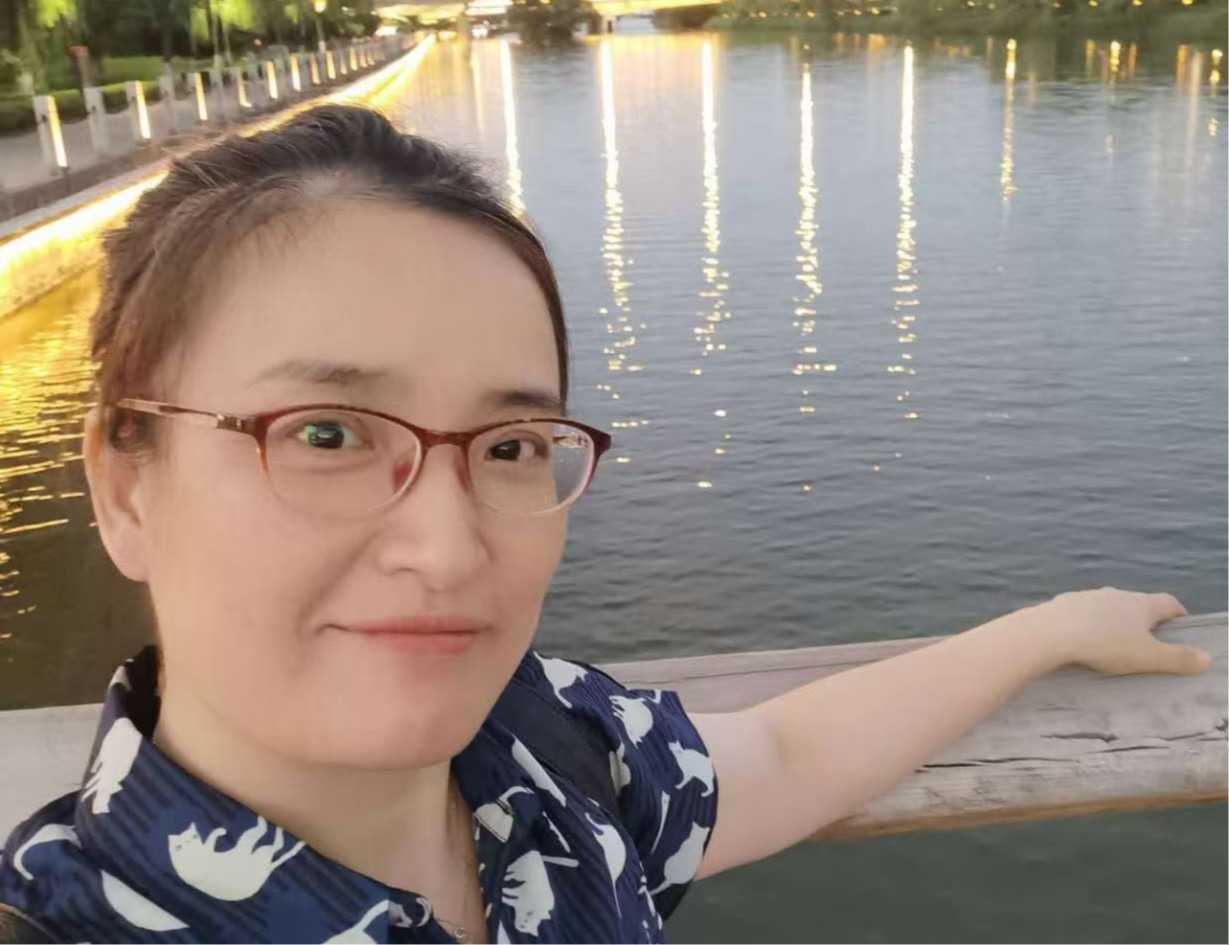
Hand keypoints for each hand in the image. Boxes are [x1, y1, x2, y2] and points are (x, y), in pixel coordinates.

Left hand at [1037, 587, 1210, 675]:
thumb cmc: (1103, 645)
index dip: (1177, 612)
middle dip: (1144, 618)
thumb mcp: (1147, 657)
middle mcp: (1116, 594)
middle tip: (1147, 637)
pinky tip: (1081, 636)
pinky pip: (1082, 612)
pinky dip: (1087, 622)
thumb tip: (1207, 658)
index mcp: (1141, 604)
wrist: (1049, 632)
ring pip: (1108, 606)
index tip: (1181, 623)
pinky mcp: (1064, 603)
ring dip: (1113, 619)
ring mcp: (1088, 596)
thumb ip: (1177, 658)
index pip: (1168, 602)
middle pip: (1137, 602)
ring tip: (1113, 639)